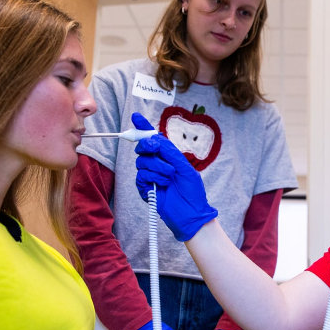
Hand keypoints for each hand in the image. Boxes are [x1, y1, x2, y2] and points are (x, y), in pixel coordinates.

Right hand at [132, 112, 217, 241]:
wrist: (191, 212)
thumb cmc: (193, 191)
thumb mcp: (185, 167)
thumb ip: (170, 152)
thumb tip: (156, 138)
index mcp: (167, 158)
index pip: (153, 140)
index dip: (144, 128)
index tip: (136, 117)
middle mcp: (157, 165)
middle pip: (143, 148)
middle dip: (147, 144)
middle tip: (155, 147)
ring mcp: (150, 177)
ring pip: (142, 161)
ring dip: (157, 166)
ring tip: (170, 175)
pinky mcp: (145, 189)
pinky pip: (141, 176)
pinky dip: (153, 177)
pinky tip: (163, 184)